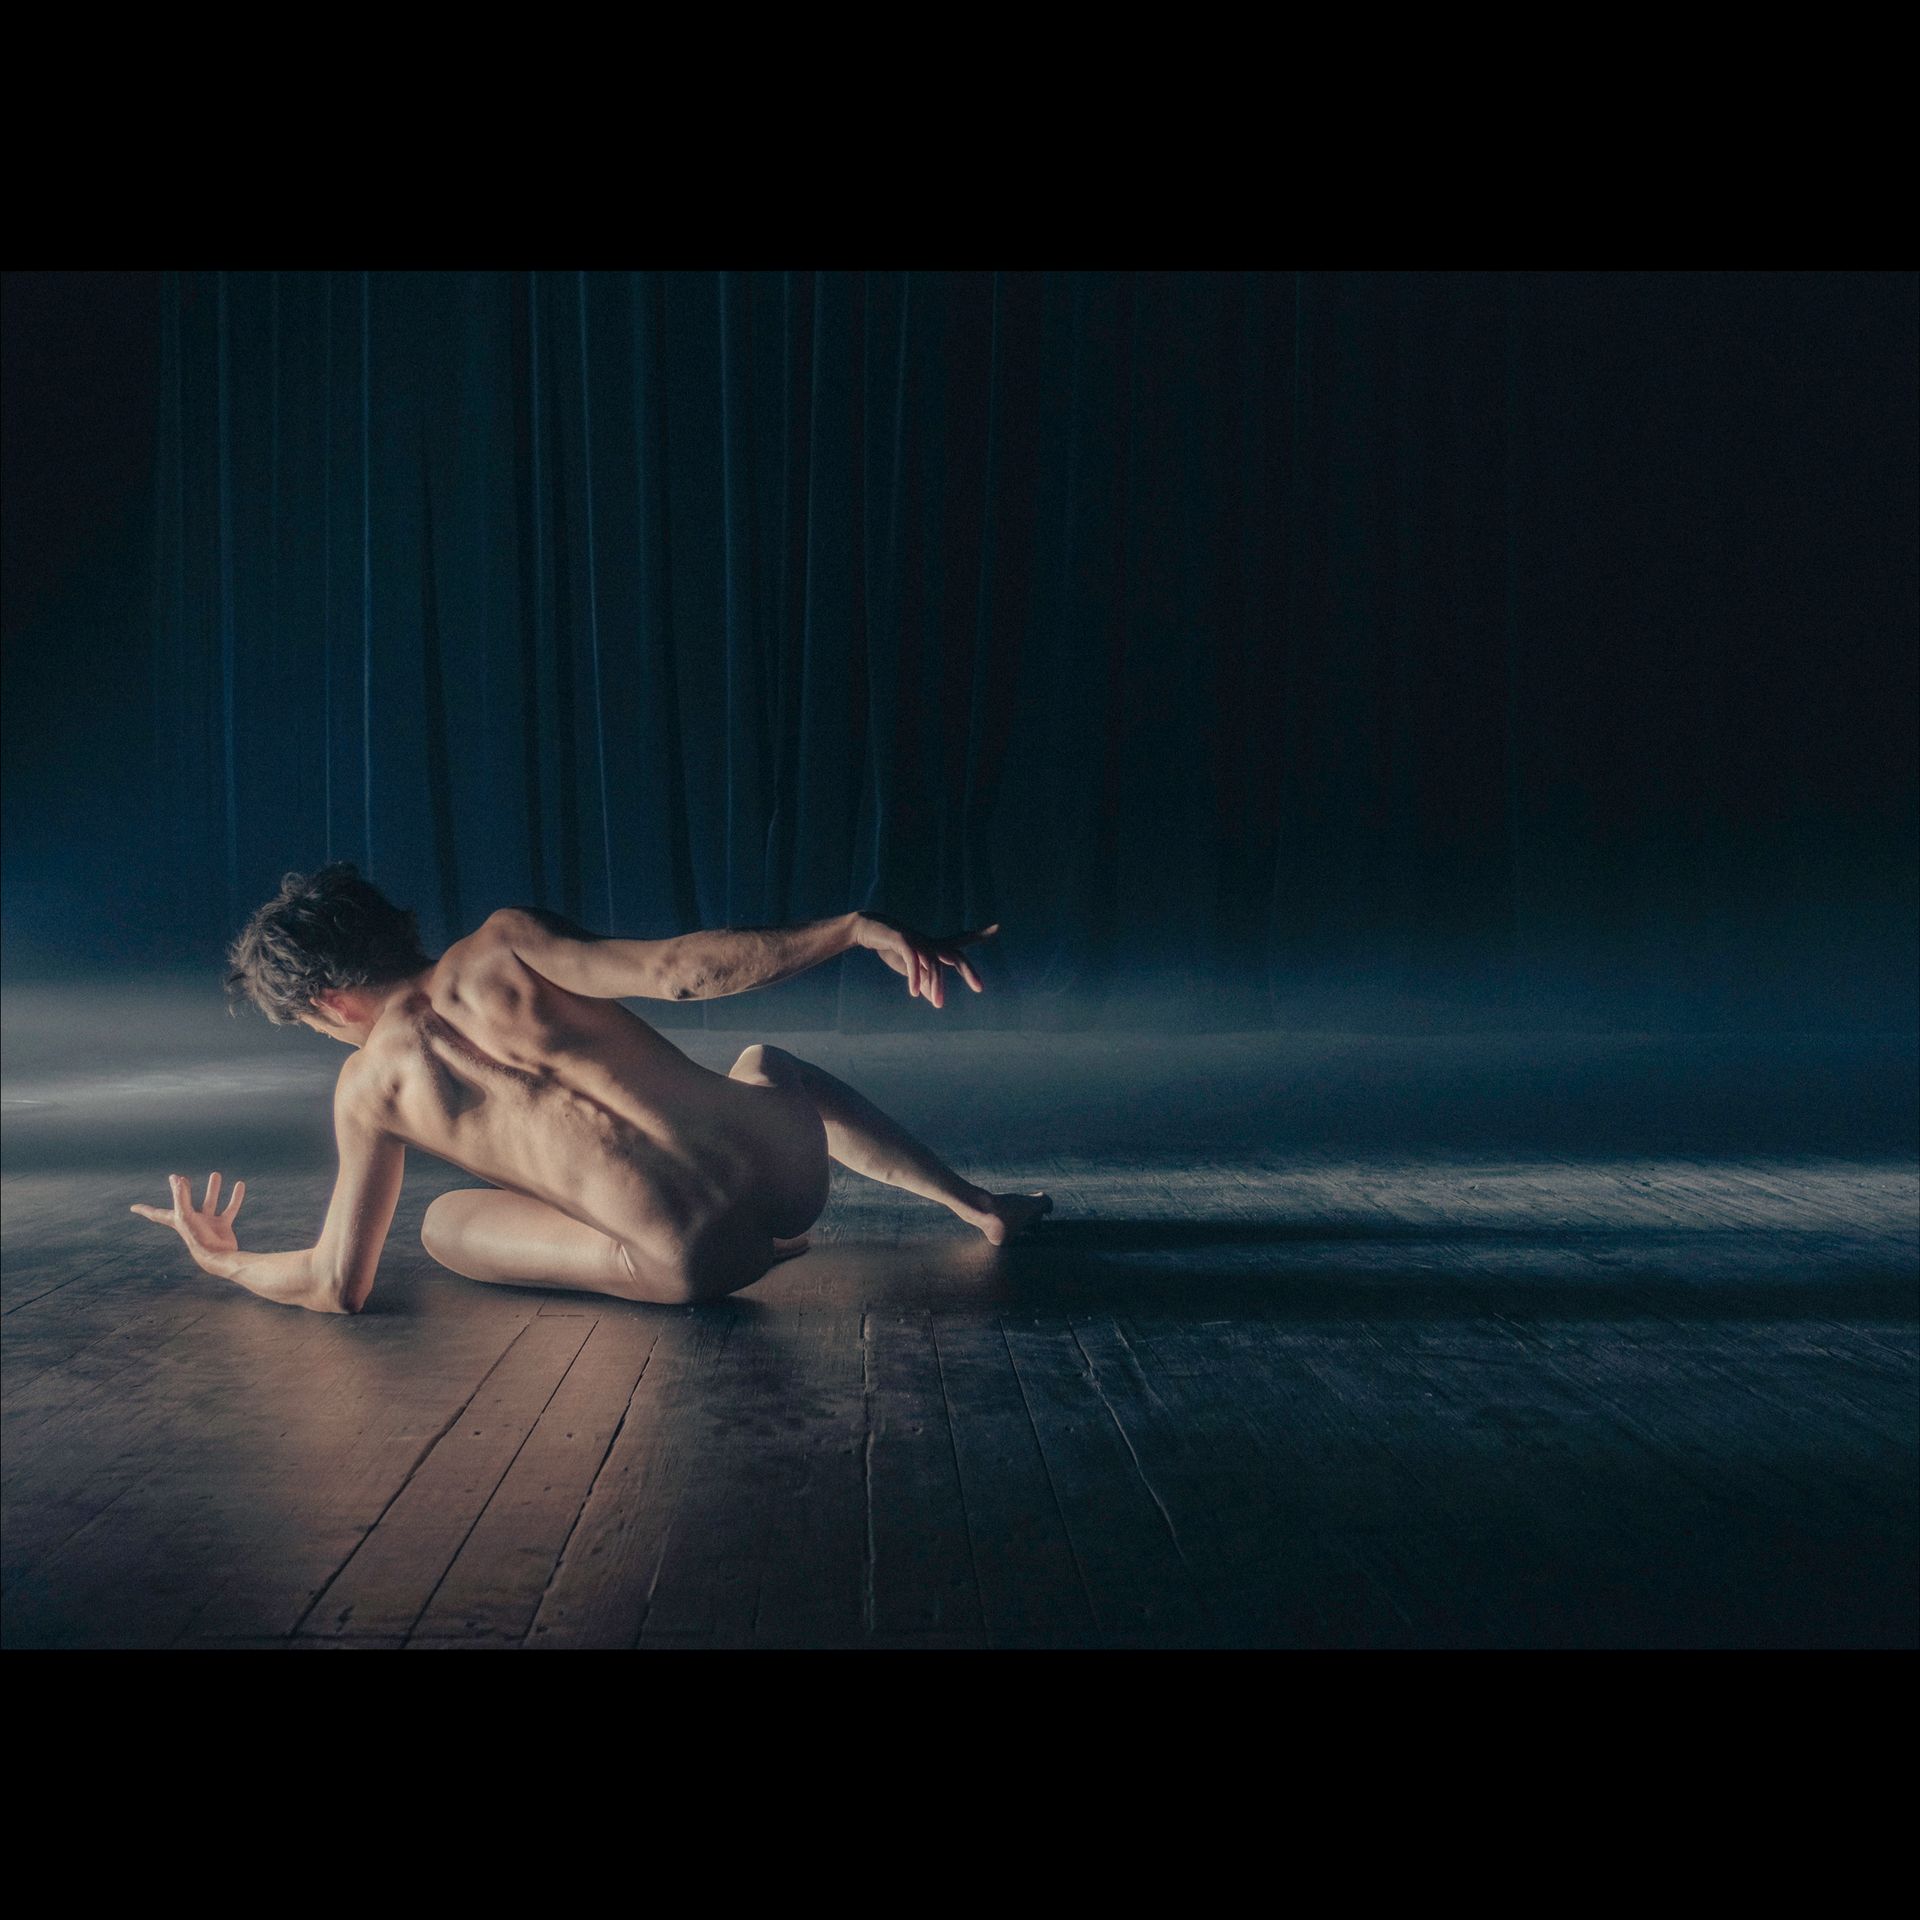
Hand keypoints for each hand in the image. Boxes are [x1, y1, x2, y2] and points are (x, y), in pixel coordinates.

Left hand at [130, 1171, 245, 1276]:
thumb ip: (181, 1197)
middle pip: (183, 1203)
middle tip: (180, 1179)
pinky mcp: (222, 1225)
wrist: (218, 1257)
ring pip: (209, 1202)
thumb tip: (177, 1178)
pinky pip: (229, 1209)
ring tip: (215, 1174)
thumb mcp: (186, 1215)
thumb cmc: (198, 1238)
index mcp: (177, 1221)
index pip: (157, 1214)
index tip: (133, 1208)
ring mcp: (207, 1223)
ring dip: (212, 1189)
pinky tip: (239, 1185)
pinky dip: (235, 1198)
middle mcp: (191, 1221)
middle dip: (181, 1191)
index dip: (145, 1210)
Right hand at [854, 913, 998, 1008]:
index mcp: (934, 947)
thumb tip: (935, 998)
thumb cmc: (891, 948)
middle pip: (955, 955)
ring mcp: (917, 940)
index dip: (978, 935)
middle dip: (968, 970)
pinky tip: (915, 993)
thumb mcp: (910, 969)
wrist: (867, 930)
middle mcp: (930, 942)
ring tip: (938, 1004)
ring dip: (936, 985)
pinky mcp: (902, 939)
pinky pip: (913, 960)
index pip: (961, 941)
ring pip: (934, 964)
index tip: (997, 927)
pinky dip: (916, 977)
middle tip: (980, 987)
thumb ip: (924, 981)